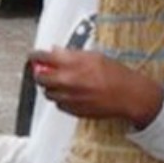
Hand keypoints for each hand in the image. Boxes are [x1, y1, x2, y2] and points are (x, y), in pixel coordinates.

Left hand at [30, 48, 163, 128]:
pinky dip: (60, 98)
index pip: (42, 57)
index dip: (35, 56)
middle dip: (39, 73)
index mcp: (72, 63)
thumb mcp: (94, 56)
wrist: (129, 96)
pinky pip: (58, 104)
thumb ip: (71, 54)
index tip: (34, 56)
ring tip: (60, 82)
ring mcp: (69, 97)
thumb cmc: (116, 75)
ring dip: (50, 87)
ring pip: (47, 93)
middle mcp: (67, 80)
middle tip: (43, 70)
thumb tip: (55, 51)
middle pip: (39, 77)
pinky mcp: (73, 110)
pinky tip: (70, 94)